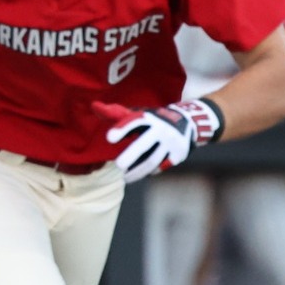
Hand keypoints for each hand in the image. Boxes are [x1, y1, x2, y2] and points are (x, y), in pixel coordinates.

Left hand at [96, 98, 223, 182]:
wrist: (189, 122)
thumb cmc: (155, 120)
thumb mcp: (141, 113)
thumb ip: (119, 114)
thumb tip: (95, 107)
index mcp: (149, 117)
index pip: (134, 121)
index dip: (122, 129)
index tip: (109, 138)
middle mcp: (161, 129)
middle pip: (144, 144)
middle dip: (131, 156)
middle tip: (118, 165)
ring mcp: (170, 143)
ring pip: (152, 161)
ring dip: (137, 171)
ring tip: (125, 177)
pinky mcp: (178, 154)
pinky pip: (161, 166)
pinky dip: (150, 172)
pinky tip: (141, 174)